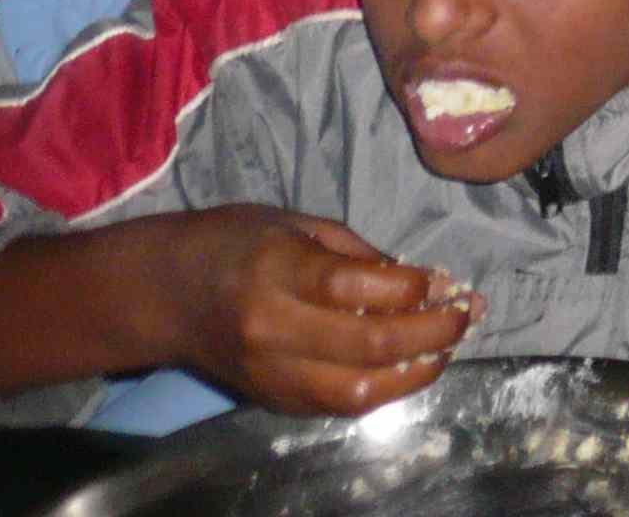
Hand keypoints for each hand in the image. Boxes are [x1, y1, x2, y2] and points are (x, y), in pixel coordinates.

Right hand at [0, 207, 475, 414]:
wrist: (163, 294)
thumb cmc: (232, 242)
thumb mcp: (293, 223)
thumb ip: (355, 253)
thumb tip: (419, 281)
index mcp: (276, 269)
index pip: (355, 287)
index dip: (412, 287)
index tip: (443, 280)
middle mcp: (271, 327)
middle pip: (367, 344)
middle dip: (430, 333)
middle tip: (465, 316)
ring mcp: (269, 372)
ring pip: (356, 391)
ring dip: (414, 373)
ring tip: (445, 348)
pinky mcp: (270, 399)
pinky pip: (336, 406)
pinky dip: (381, 389)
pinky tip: (407, 367)